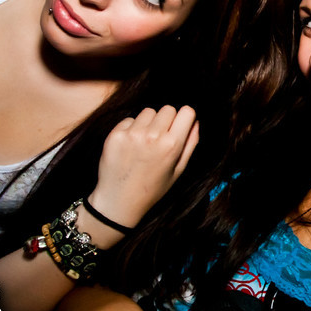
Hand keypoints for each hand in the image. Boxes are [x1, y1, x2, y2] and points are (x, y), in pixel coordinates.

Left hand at [90, 106, 199, 230]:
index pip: (187, 111)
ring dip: (148, 123)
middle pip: (168, 109)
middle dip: (167, 120)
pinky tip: (129, 146)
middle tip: (160, 139)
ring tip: (144, 143)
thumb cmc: (152, 188)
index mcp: (172, 145)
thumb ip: (190, 144)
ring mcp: (133, 134)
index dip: (185, 118)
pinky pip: (130, 119)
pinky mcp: (116, 134)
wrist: (119, 201)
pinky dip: (131, 129)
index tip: (179, 126)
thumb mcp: (178, 170)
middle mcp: (153, 136)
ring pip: (148, 112)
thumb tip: (195, 121)